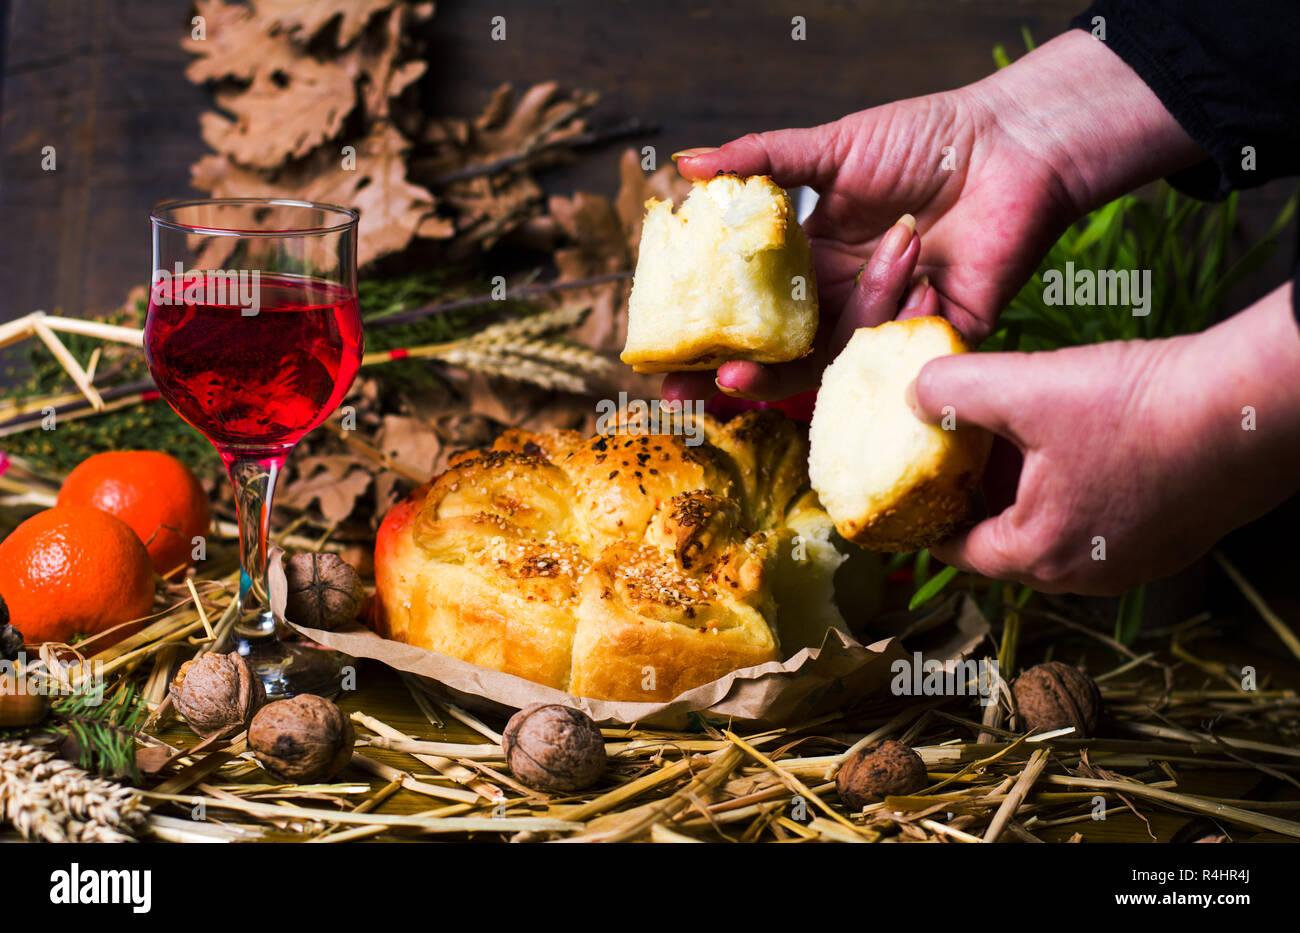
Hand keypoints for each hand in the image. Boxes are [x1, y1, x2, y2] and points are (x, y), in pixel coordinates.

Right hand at [663, 85, 1065, 402]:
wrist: (1012, 145)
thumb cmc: (927, 139)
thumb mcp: (834, 146)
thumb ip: (762, 160)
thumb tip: (684, 165)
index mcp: (815, 261)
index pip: (754, 312)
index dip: (716, 340)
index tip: (668, 363)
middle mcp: (846, 298)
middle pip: (786, 354)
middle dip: (746, 377)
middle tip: (708, 388)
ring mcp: (888, 321)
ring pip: (841, 353)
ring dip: (855, 311)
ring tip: (897, 247)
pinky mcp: (936, 337)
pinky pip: (902, 352)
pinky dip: (908, 313)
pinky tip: (928, 272)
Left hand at [913, 285, 1299, 593]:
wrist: (1252, 408)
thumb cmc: (1138, 407)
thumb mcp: (1023, 387)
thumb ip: (953, 391)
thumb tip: (914, 394)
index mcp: (1040, 554)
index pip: (960, 551)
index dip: (931, 518)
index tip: (916, 493)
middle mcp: (1087, 573)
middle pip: (1008, 543)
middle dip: (981, 499)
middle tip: (963, 455)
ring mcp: (1137, 561)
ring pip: (1057, 530)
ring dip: (1030, 492)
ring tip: (1019, 437)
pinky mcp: (1174, 537)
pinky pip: (1104, 521)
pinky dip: (1077, 490)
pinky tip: (1081, 441)